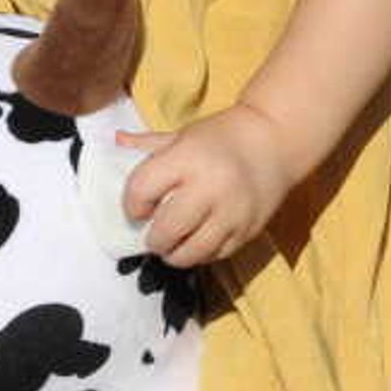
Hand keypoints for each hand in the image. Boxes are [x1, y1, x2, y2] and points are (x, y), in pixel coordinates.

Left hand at [118, 105, 296, 268]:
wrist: (276, 140)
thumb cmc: (223, 136)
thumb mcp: (183, 135)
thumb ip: (148, 144)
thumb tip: (115, 142)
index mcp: (187, 158)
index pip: (142, 190)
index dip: (131, 205)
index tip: (136, 208)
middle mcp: (210, 187)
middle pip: (166, 229)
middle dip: (152, 239)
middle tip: (152, 235)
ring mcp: (231, 212)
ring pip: (190, 252)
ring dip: (174, 254)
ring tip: (171, 245)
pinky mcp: (248, 230)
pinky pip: (215, 256)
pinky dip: (199, 254)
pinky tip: (195, 242)